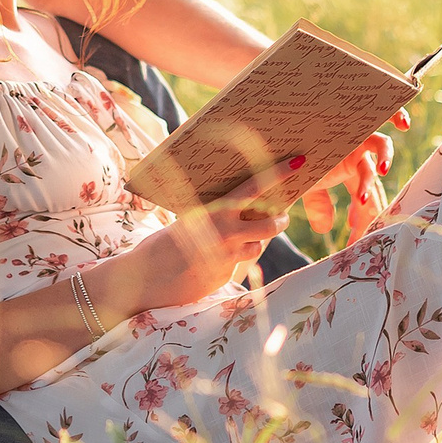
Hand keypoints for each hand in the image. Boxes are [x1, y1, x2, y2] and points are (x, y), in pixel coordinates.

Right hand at [117, 161, 297, 309]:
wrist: (143, 279)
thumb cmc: (162, 246)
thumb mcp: (188, 223)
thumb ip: (215, 217)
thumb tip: (239, 209)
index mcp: (213, 210)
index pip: (253, 188)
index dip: (278, 175)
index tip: (298, 163)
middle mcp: (224, 231)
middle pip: (270, 223)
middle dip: (281, 219)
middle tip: (282, 216)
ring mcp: (227, 256)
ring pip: (259, 246)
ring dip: (256, 242)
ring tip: (243, 240)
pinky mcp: (225, 276)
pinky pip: (241, 264)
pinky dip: (234, 260)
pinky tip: (213, 261)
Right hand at [301, 108, 409, 242]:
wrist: (286, 117)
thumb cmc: (297, 151)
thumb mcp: (306, 183)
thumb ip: (319, 204)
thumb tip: (327, 230)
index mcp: (351, 172)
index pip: (366, 200)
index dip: (364, 221)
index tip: (357, 241)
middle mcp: (360, 154)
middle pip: (374, 180)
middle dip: (369, 205)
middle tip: (363, 223)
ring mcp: (360, 133)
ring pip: (380, 147)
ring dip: (382, 160)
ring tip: (379, 173)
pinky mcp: (358, 115)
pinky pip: (383, 112)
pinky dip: (395, 115)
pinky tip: (403, 125)